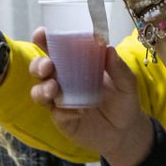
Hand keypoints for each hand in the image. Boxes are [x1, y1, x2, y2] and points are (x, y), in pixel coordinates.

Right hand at [29, 28, 153, 165]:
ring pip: (39, 91)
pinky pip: (55, 113)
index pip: (55, 47)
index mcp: (75, 63)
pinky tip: (78, 112)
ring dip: (42, 88)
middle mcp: (63, 80)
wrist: (125, 132)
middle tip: (48, 66)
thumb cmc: (123, 101)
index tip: (42, 34)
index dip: (44, 39)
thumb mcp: (127, 84)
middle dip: (38, 64)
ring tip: (54, 89)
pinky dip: (62, 111)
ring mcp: (60, 100)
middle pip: (40, 68)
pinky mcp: (62, 119)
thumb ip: (118, 68)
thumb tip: (108, 48)